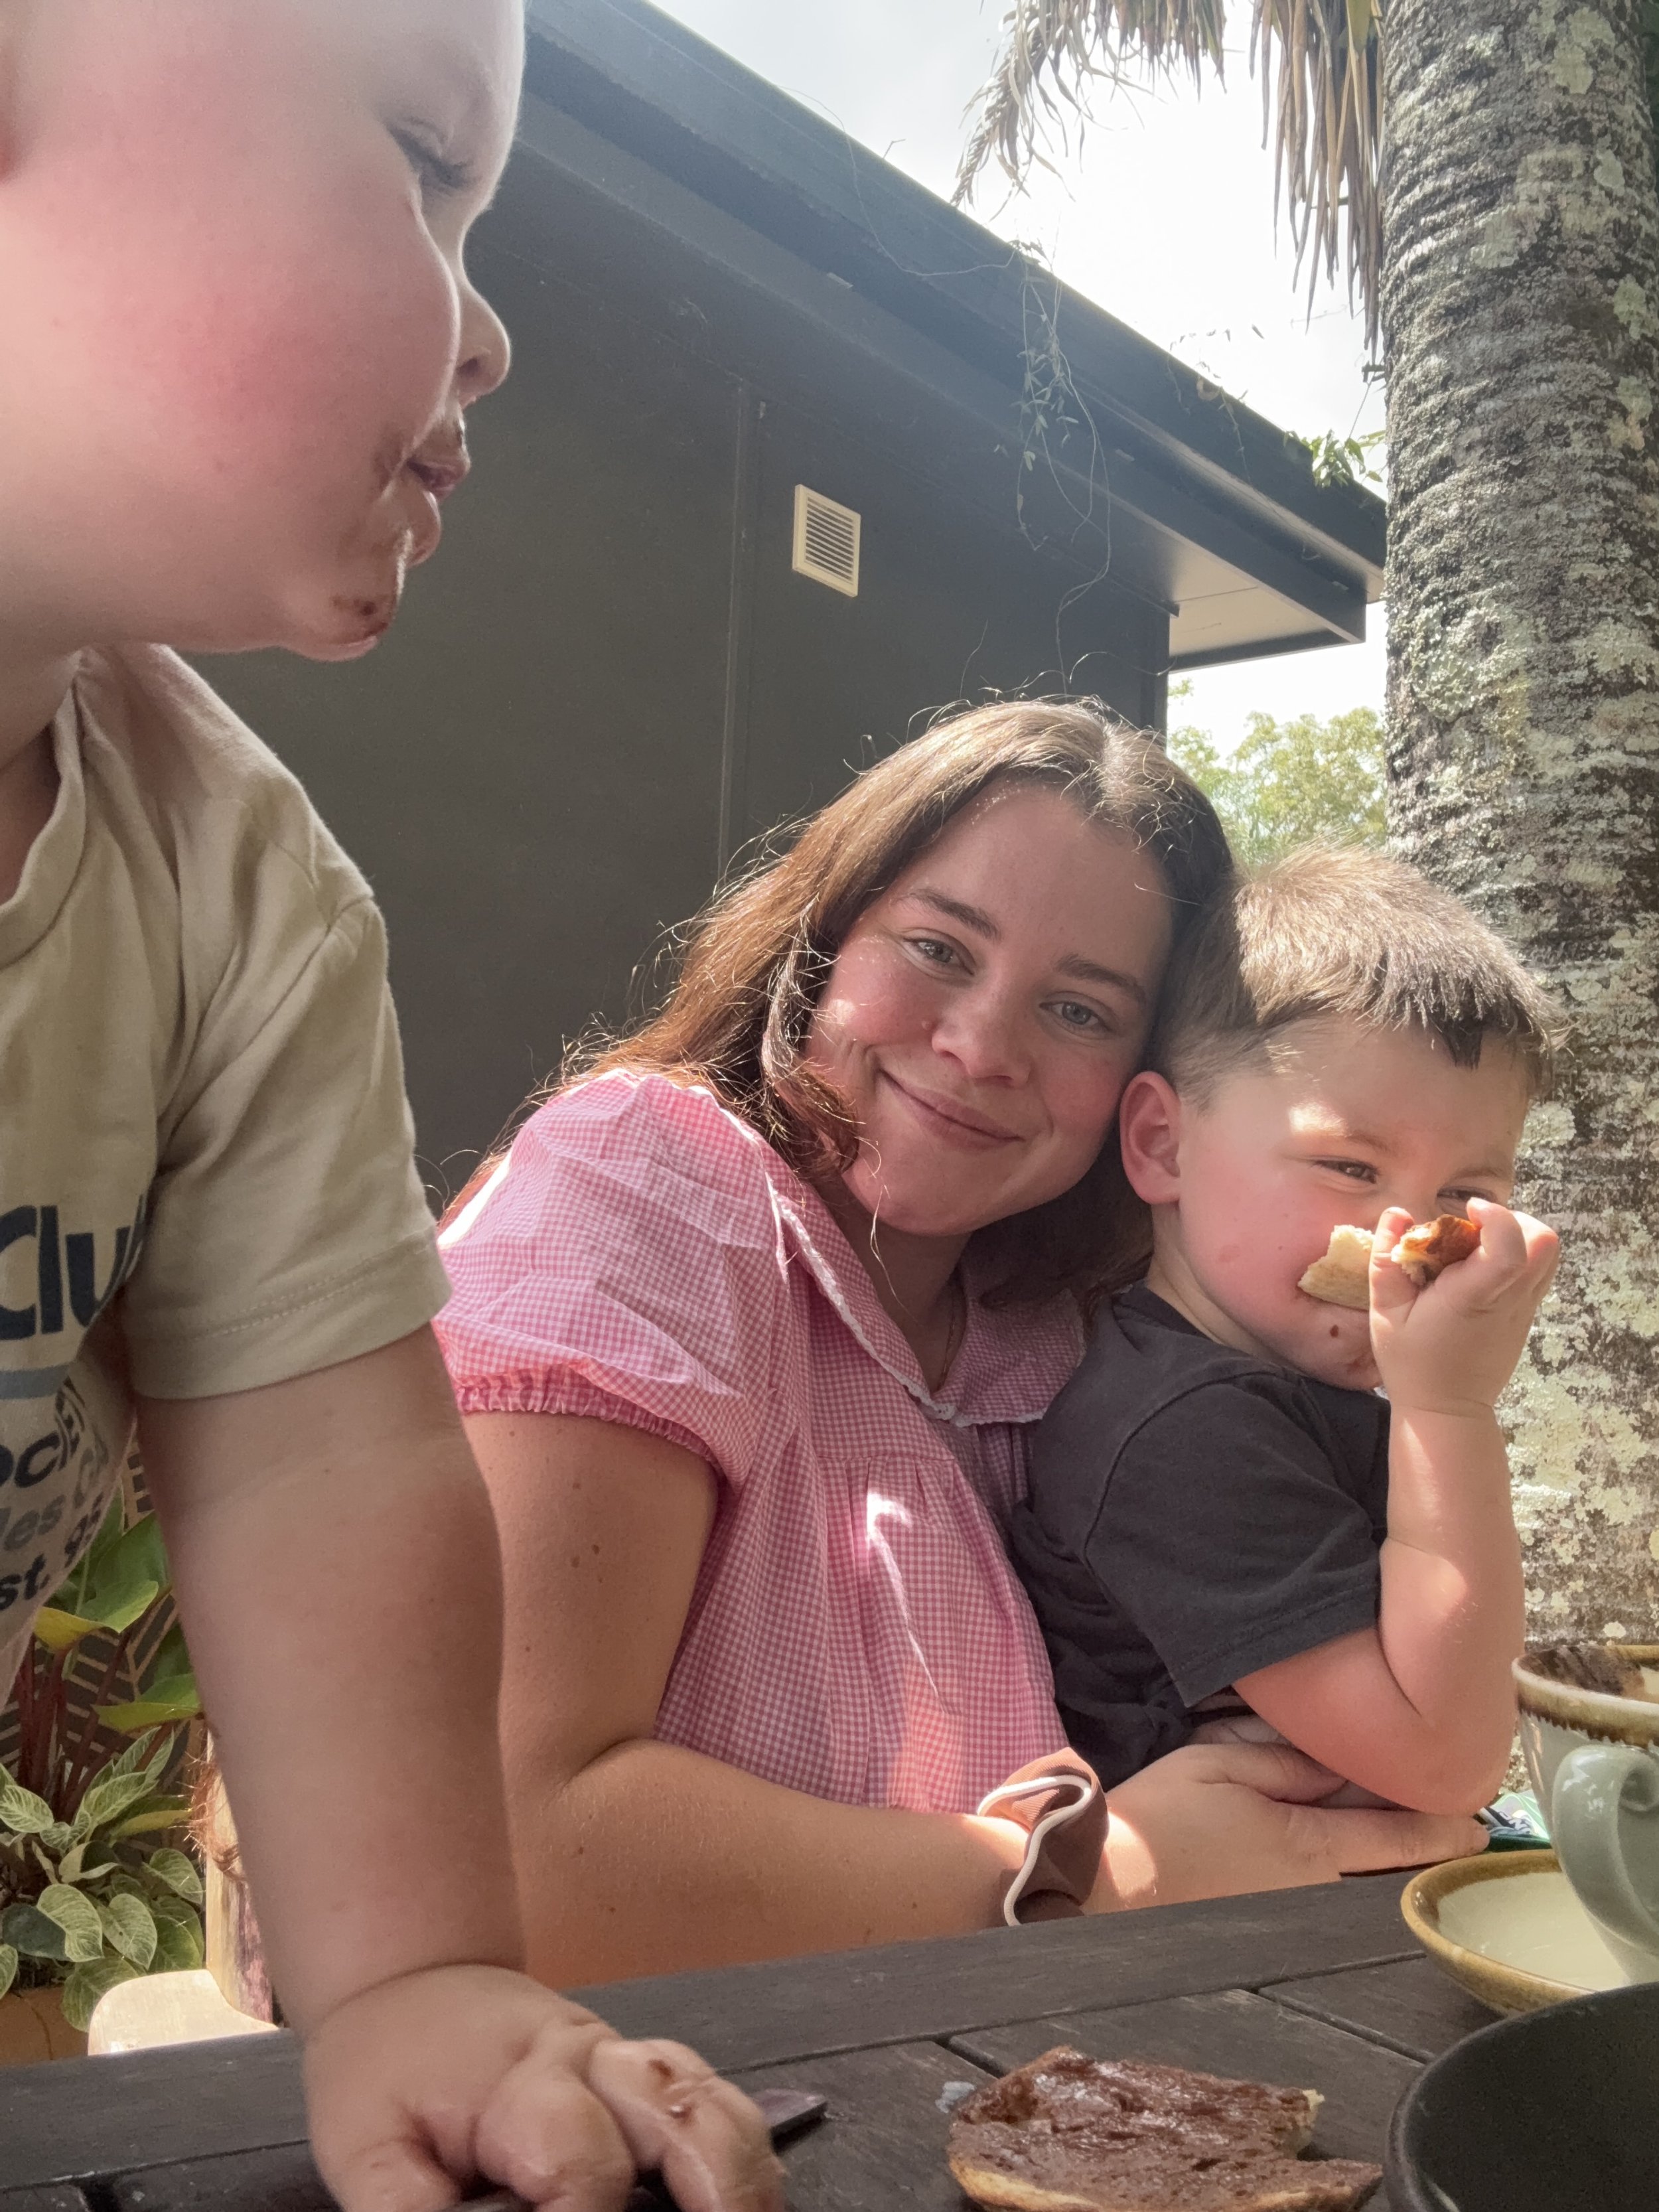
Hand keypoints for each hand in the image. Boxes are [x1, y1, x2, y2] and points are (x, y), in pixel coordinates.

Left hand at [303, 1964, 783, 2211]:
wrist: (413, 1988)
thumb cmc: (387, 2078)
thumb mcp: (373, 2155)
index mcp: (520, 2084)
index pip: (583, 2164)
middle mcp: (592, 2063)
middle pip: (673, 2115)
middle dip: (709, 2190)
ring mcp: (630, 2063)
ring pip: (710, 2098)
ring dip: (741, 2170)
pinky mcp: (650, 2073)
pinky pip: (716, 2100)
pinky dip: (744, 2149)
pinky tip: (753, 2194)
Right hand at [1090, 1740, 1484, 1909]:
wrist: (1112, 1885)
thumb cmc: (1162, 1818)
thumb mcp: (1222, 1766)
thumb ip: (1290, 1765)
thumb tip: (1345, 1762)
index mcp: (1307, 1844)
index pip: (1396, 1836)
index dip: (1444, 1829)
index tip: (1480, 1824)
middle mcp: (1314, 1890)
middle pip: (1388, 1870)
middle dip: (1423, 1849)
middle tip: (1457, 1825)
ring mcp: (1295, 1915)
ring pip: (1360, 1888)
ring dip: (1386, 1864)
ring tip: (1409, 1837)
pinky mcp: (1273, 1926)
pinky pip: (1329, 1901)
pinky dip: (1349, 1879)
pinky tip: (1350, 1860)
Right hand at [1369, 1198, 1558, 1415]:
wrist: (1447, 1410)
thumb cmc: (1411, 1362)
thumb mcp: (1384, 1312)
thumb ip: (1387, 1259)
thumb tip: (1397, 1213)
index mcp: (1473, 1299)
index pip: (1511, 1250)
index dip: (1497, 1218)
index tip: (1468, 1210)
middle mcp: (1510, 1301)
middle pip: (1544, 1242)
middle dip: (1512, 1219)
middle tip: (1475, 1227)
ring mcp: (1525, 1309)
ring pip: (1549, 1254)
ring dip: (1519, 1235)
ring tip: (1480, 1245)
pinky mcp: (1528, 1315)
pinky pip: (1540, 1270)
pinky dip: (1520, 1254)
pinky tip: (1483, 1268)